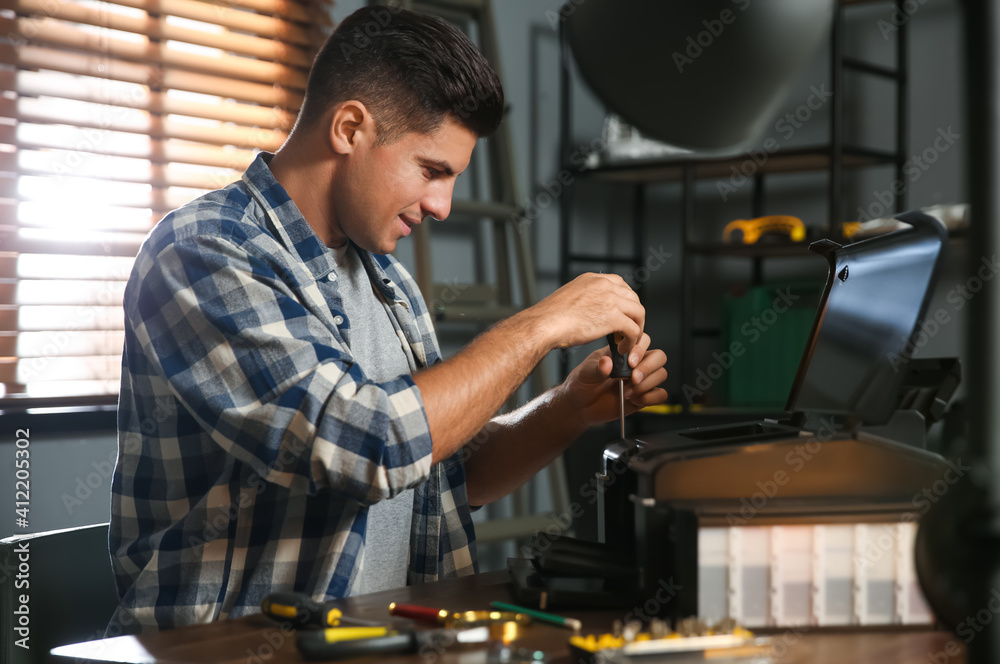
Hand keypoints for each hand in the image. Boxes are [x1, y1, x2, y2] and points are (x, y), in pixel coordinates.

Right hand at [525, 273, 644, 353]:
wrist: (542, 325)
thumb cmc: (548, 318)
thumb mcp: (567, 299)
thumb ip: (583, 300)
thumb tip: (588, 310)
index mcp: (591, 279)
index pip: (620, 284)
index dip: (625, 301)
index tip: (623, 314)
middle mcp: (603, 285)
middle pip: (633, 297)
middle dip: (633, 315)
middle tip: (627, 330)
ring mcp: (610, 299)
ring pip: (638, 312)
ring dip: (636, 328)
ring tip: (626, 342)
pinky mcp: (613, 317)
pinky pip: (633, 329)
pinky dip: (631, 340)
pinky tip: (622, 349)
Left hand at [559, 333, 668, 427]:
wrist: (580, 405)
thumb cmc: (582, 383)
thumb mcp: (585, 372)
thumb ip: (597, 367)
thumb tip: (607, 363)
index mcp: (622, 351)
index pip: (643, 341)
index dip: (640, 350)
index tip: (629, 363)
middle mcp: (635, 364)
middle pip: (659, 356)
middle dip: (647, 368)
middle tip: (632, 378)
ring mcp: (641, 380)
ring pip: (661, 374)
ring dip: (646, 384)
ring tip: (627, 392)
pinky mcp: (644, 396)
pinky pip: (661, 394)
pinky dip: (651, 398)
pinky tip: (635, 400)